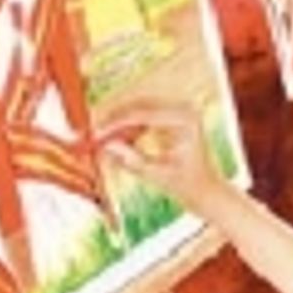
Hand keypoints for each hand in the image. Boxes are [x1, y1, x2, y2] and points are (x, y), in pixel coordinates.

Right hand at [95, 99, 222, 213]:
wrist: (205, 189)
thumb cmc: (187, 184)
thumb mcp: (159, 176)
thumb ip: (134, 161)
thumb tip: (106, 147)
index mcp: (186, 118)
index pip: (143, 114)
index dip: (115, 123)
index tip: (94, 134)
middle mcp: (182, 107)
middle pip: (137, 104)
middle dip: (111, 117)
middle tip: (87, 132)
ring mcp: (176, 109)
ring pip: (135, 108)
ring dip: (115, 122)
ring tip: (94, 139)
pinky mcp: (167, 116)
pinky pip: (139, 117)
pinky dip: (124, 128)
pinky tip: (109, 141)